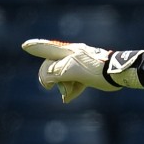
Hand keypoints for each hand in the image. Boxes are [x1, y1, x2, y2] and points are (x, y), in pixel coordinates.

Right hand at [22, 39, 143, 102]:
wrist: (118, 73)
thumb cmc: (95, 69)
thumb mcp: (70, 70)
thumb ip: (53, 72)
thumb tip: (46, 79)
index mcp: (67, 51)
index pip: (46, 48)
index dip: (35, 47)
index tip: (25, 46)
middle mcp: (72, 55)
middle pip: (52, 66)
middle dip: (50, 78)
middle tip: (50, 87)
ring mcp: (81, 64)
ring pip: (63, 76)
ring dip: (63, 86)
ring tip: (68, 95)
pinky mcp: (89, 73)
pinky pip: (74, 82)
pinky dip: (71, 89)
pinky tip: (70, 98)